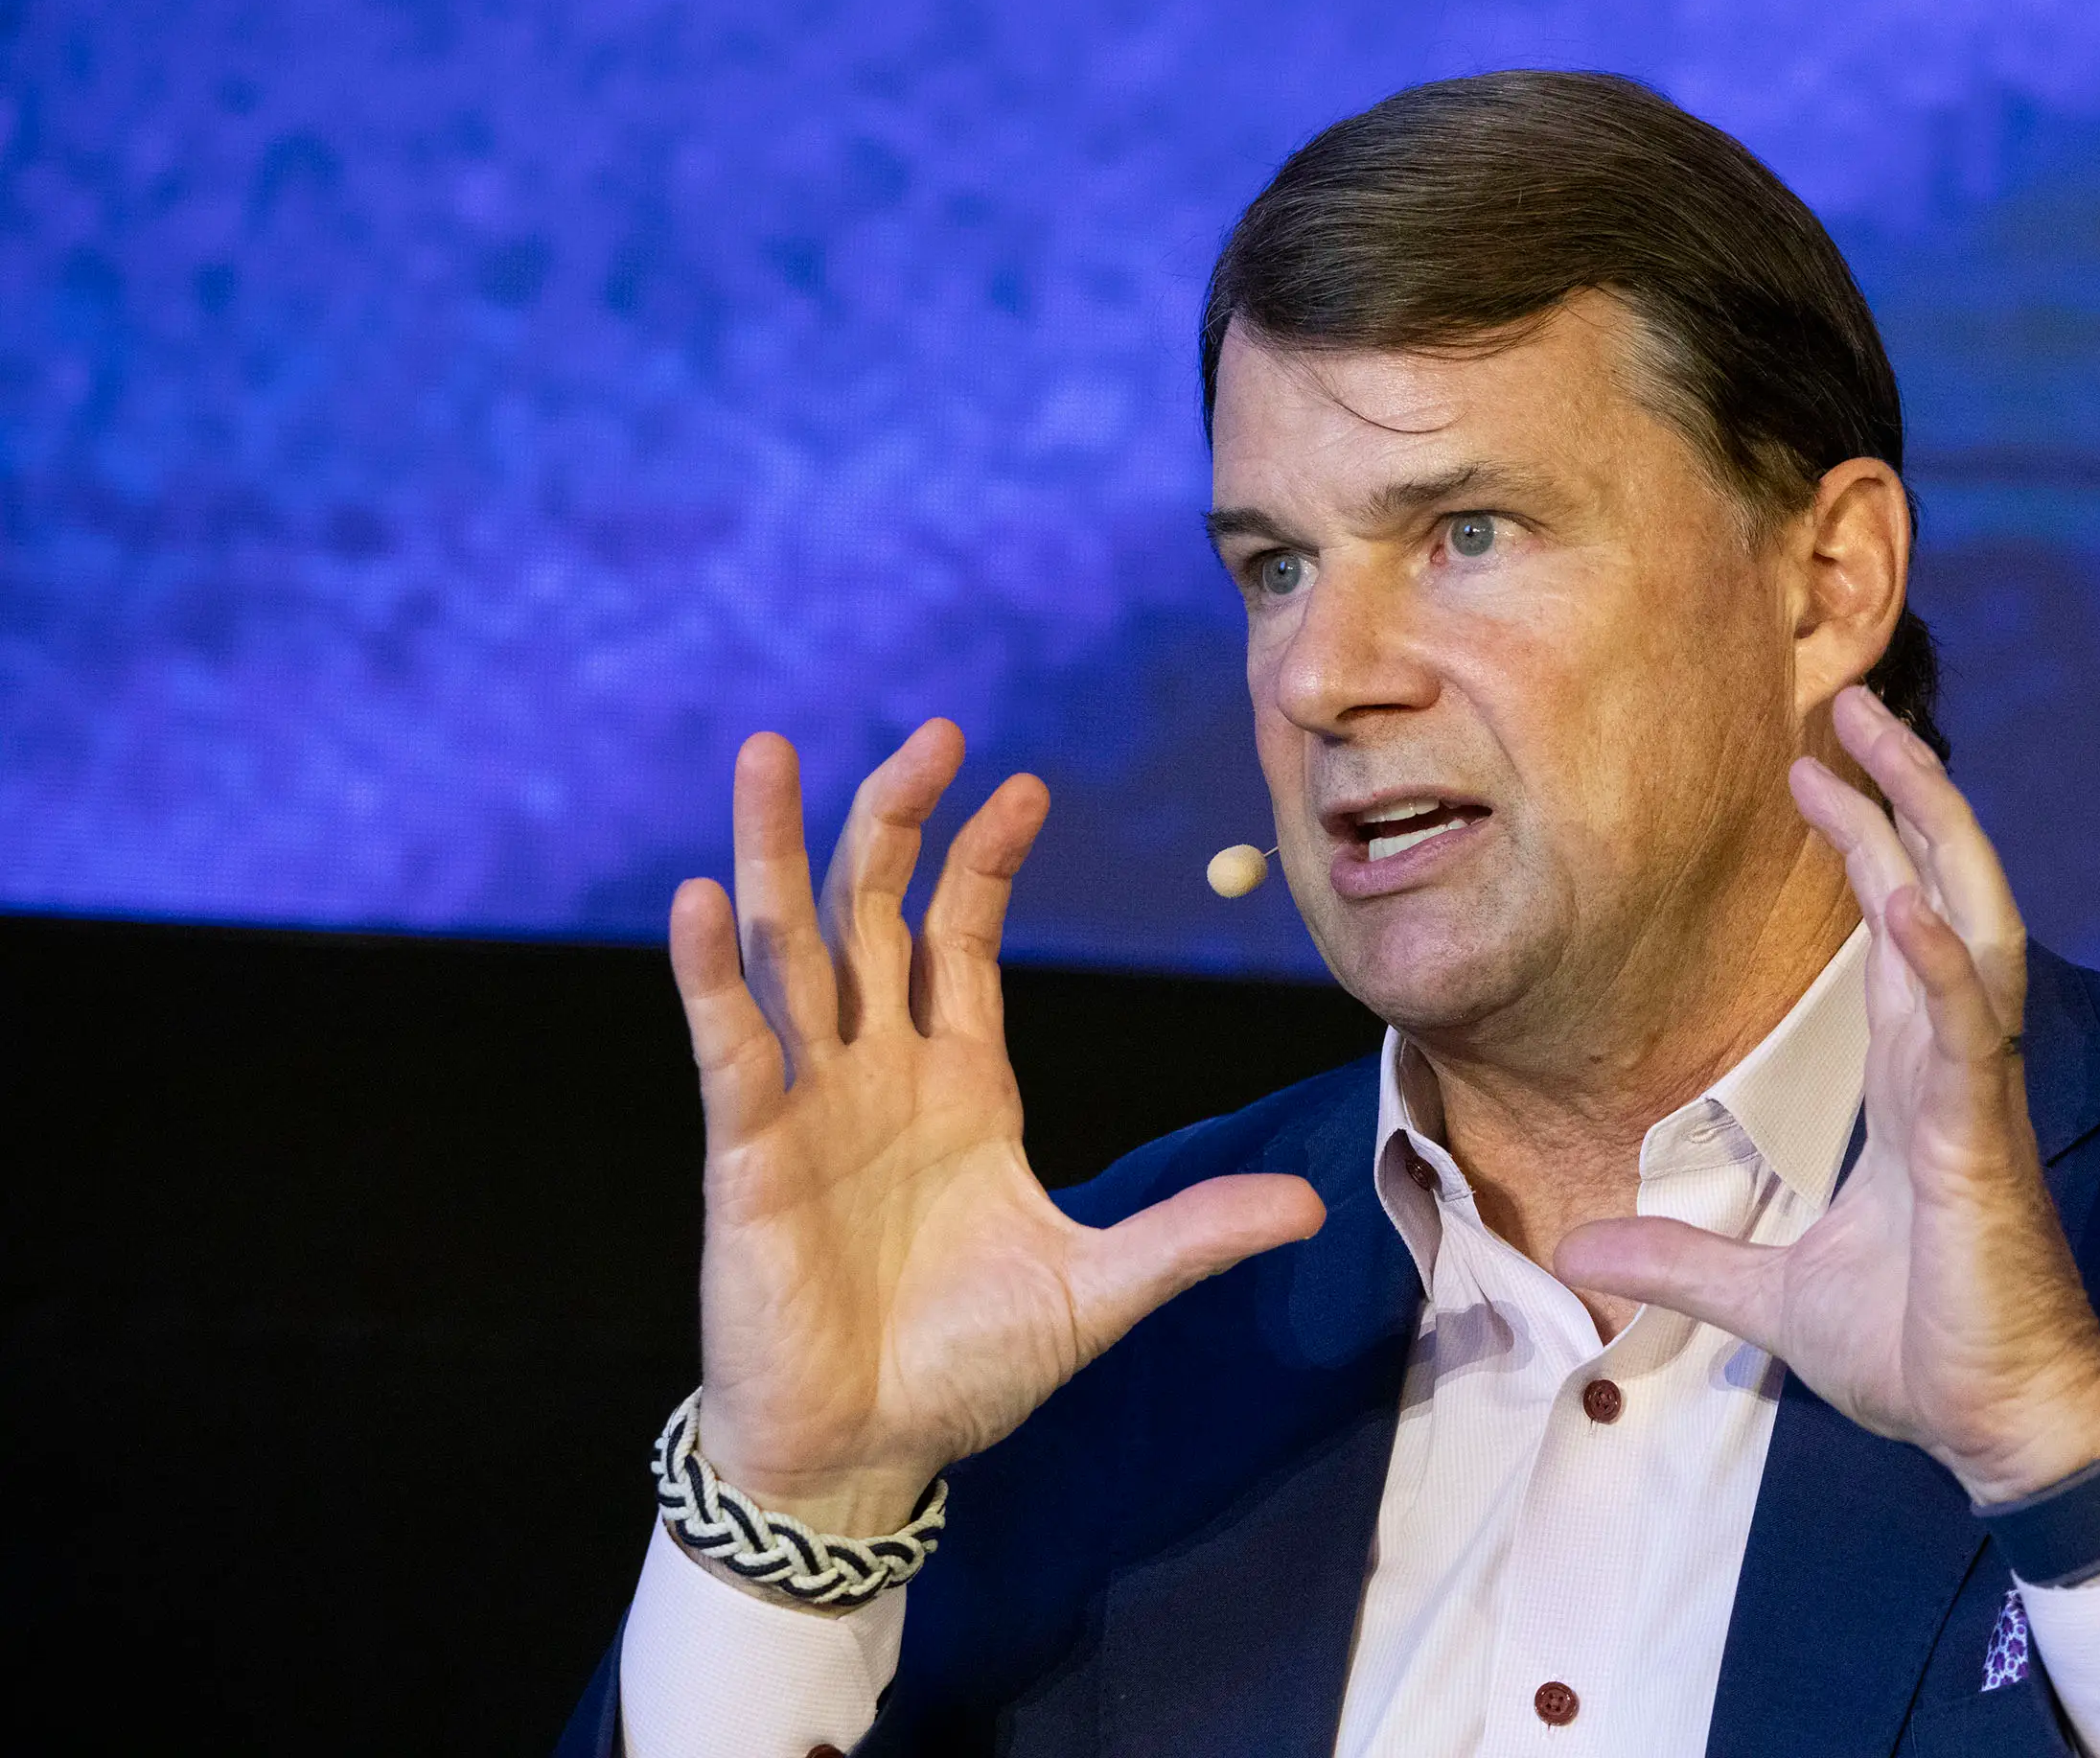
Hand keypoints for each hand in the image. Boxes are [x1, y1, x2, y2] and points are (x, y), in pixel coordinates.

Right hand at [673, 721, 1325, 1537]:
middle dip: (898, 820)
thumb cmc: (970, 1368)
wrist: (869, 1452)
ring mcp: (807, 1099)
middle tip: (931, 733)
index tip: (1025, 783)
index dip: (986, 857)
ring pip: (789, 946)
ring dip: (777, 850)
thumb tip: (1312, 1207)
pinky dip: (710, 971)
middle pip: (875, 911)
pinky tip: (702, 897)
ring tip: (770, 752)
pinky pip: (728, 1042)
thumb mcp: (1101, 1290)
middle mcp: (879, 1069)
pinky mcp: (747, 1148)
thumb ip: (1193, 1235)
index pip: (962, 936)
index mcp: (962, 1082)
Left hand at [1555, 686, 2099, 1504]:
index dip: (1866, 844)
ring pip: (1969, 928)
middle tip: (1857, 706)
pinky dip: (1936, 963)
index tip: (1813, 773)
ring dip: (1932, 831)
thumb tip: (1588, 1249)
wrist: (1997, 1431)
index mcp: (1917, 1081)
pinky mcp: (1982, 1148)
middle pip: (1943, 892)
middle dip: (1908, 796)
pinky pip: (1965, 1036)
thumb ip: (1683, 1261)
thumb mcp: (1767, 1298)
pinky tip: (1905, 900)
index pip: (1895, 929)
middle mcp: (1953, 1066)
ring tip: (1889, 747)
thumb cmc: (1917, 1355)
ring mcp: (1975, 1098)